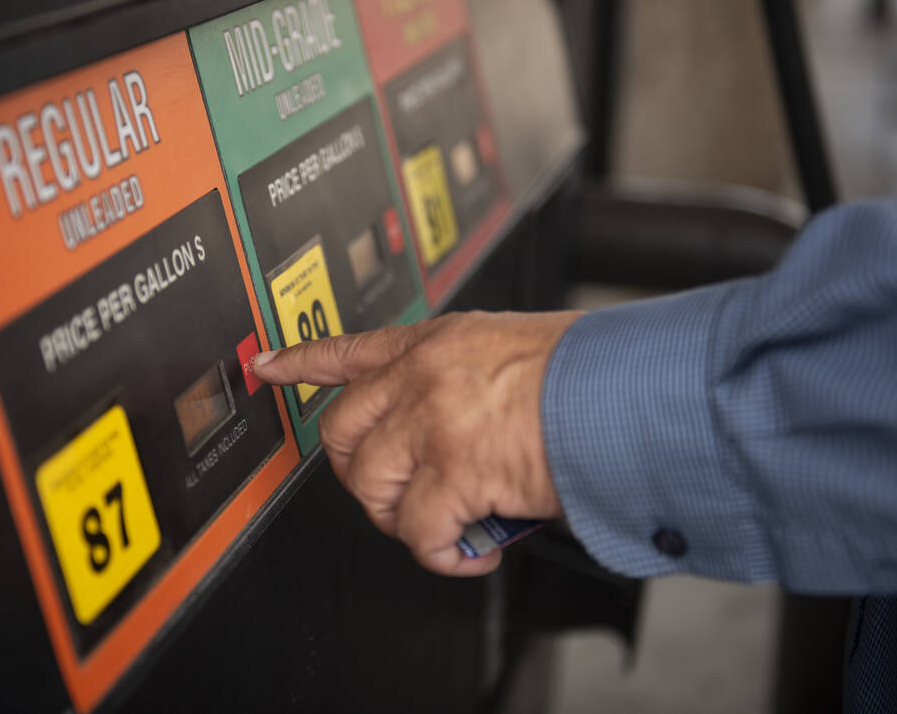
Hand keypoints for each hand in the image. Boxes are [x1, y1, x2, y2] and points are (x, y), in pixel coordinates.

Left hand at [253, 310, 582, 575]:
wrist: (628, 390)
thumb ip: (470, 377)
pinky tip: (471, 552)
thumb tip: (461, 420)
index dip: (301, 362)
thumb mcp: (516, 347)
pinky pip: (418, 530)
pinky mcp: (454, 469)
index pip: (350, 348)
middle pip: (340, 429)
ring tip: (443, 523)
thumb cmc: (592, 371)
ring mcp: (433, 420)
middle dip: (358, 471)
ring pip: (370, 484)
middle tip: (394, 491)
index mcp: (437, 342)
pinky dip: (441, 554)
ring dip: (402, 516)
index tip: (267, 367)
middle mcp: (423, 375)